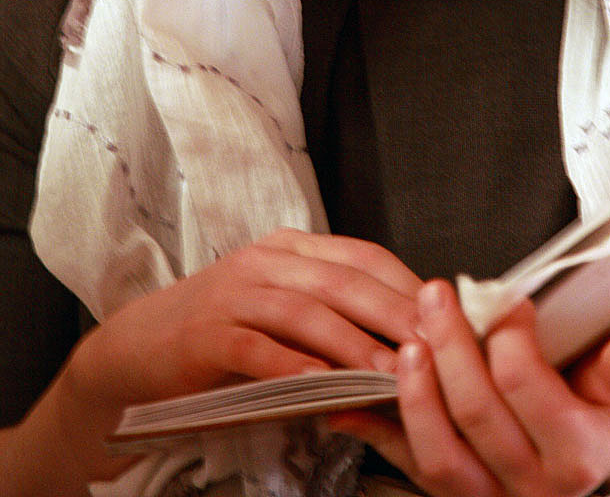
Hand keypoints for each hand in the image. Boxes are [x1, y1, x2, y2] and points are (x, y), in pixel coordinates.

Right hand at [48, 230, 420, 486]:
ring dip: (354, 344)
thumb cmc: (222, 334)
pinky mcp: (207, 333)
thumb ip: (331, 314)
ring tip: (393, 374)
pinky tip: (323, 387)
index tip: (447, 316)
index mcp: (291, 248)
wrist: (136, 350)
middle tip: (439, 346)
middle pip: (344, 280)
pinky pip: (259, 347)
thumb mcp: (280, 309)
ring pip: (307, 312)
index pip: (363, 256)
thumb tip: (406, 339)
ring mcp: (235, 293)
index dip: (408, 284)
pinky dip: (295, 367)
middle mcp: (266, 260)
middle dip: (396, 313)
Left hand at [330, 279, 609, 496]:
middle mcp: (532, 485)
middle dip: (451, 347)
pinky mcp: (456, 493)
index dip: (508, 339)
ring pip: (439, 455)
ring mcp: (490, 495)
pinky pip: (407, 466)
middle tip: (437, 296)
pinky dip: (375, 431)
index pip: (527, 390)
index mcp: (577, 452)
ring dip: (414, 393)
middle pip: (477, 416)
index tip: (503, 300)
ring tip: (406, 342)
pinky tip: (349, 399)